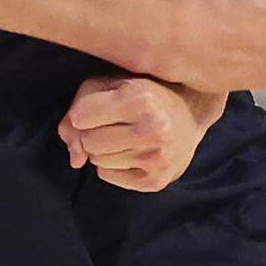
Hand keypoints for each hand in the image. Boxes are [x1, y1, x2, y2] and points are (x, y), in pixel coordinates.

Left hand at [57, 75, 224, 191]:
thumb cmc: (144, 92)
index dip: (84, 112)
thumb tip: (75, 158)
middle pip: (88, 142)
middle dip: (92, 132)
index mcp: (140, 99)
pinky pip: (109, 176)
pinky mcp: (156, 181)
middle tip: (113, 122)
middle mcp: (152, 129)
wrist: (191, 113)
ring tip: (124, 135)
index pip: (81, 117)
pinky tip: (131, 151)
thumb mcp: (111, 84)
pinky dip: (112, 165)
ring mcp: (157, 158)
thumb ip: (80, 107)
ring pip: (96, 161)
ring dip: (103, 149)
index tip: (98, 106)